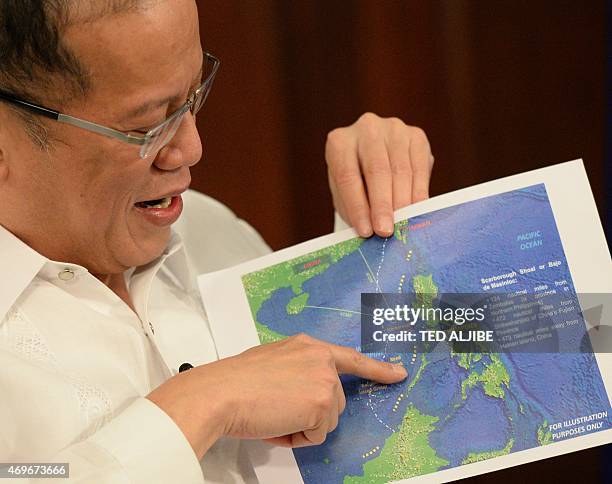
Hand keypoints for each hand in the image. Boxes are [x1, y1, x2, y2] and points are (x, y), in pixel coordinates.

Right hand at [147, 334, 406, 458]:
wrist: (221, 392)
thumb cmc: (235, 380)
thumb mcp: (271, 361)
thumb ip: (296, 370)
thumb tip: (303, 396)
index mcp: (308, 346)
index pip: (350, 357)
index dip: (376, 368)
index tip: (399, 373)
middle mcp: (322, 359)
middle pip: (335, 400)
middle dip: (311, 412)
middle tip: (277, 410)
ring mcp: (325, 380)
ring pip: (327, 419)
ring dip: (302, 425)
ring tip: (273, 415)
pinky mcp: (322, 403)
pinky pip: (316, 434)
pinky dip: (297, 437)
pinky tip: (276, 424)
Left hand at [326, 112, 433, 237]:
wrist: (373, 156)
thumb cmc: (355, 181)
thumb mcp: (346, 194)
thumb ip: (355, 208)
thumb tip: (371, 231)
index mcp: (339, 142)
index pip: (348, 177)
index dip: (357, 206)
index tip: (365, 231)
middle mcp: (366, 128)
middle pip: (377, 170)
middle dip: (382, 205)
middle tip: (385, 231)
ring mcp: (393, 129)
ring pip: (401, 170)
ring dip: (402, 201)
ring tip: (402, 225)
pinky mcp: (416, 136)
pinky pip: (420, 167)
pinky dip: (419, 192)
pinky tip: (417, 210)